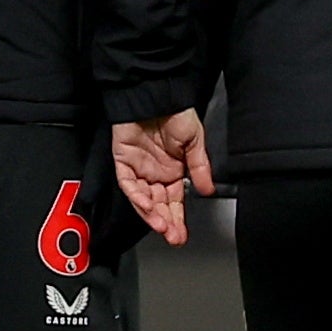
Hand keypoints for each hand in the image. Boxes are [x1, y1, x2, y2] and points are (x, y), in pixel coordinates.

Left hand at [112, 110, 214, 245]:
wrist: (156, 93)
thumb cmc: (176, 112)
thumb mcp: (195, 141)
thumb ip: (199, 167)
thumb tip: (208, 190)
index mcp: (172, 171)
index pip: (174, 202)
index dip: (177, 219)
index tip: (182, 235)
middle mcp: (154, 173)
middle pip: (158, 205)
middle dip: (165, 223)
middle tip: (173, 237)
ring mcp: (138, 168)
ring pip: (142, 199)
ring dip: (151, 214)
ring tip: (162, 226)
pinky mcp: (123, 160)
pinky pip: (127, 183)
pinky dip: (136, 196)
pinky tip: (147, 205)